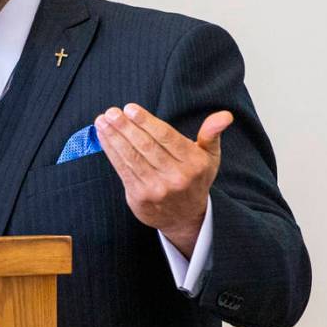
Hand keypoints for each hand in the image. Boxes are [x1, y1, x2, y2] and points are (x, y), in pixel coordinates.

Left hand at [94, 103, 233, 257]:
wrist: (185, 218)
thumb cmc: (194, 179)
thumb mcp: (209, 157)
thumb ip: (211, 134)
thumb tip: (225, 115)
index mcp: (194, 163)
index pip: (167, 138)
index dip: (147, 122)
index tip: (130, 108)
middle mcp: (176, 177)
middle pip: (146, 146)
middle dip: (126, 127)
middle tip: (112, 112)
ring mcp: (156, 188)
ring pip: (131, 157)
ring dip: (114, 137)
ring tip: (102, 121)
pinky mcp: (139, 197)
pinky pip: (122, 169)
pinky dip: (111, 151)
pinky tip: (103, 137)